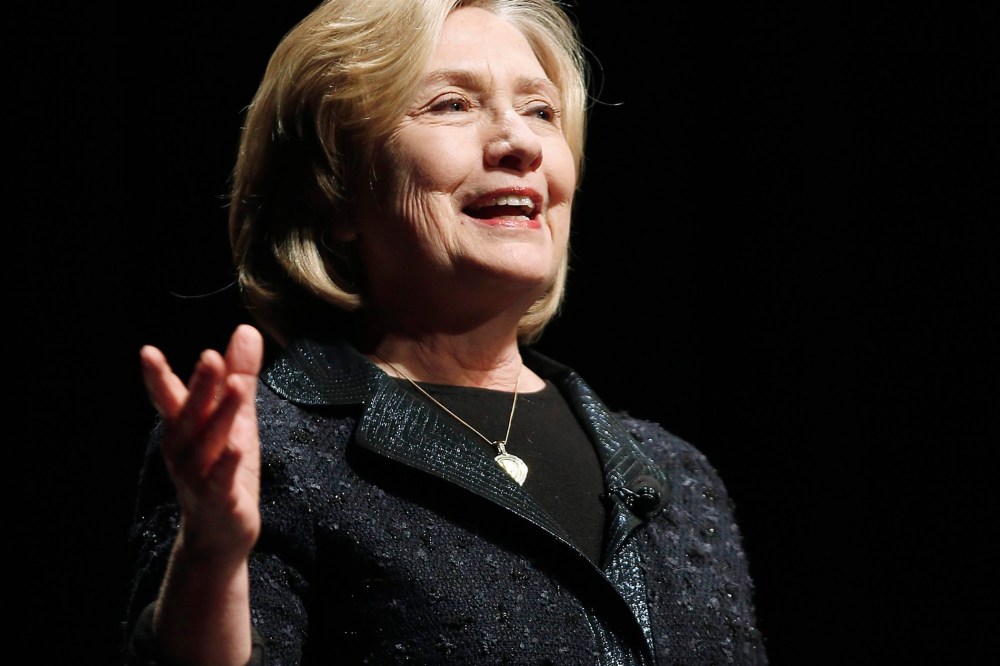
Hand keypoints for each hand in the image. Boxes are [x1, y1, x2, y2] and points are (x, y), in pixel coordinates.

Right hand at [139, 324, 264, 561]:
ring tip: (237, 387)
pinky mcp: (218, 500)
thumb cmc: (225, 469)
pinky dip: (228, 463)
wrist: (220, 533)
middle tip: (210, 356)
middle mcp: (184, 451)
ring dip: (220, 416)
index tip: (147, 352)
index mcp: (185, 429)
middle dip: (200, 387)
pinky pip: (221, 480)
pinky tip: (238, 446)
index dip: (158, 377)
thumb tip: (246, 330)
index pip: (169, 398)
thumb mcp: (237, 418)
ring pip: (207, 444)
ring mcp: (198, 477)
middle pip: (190, 415)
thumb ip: (240, 375)